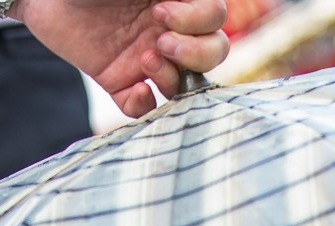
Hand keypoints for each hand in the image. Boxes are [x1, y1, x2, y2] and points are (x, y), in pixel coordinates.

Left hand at [19, 0, 229, 119]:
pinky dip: (144, 104)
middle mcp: (168, 29)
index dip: (198, 19)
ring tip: (145, 60)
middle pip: (213, 51)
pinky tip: (134, 91)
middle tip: (161, 41)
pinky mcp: (119, 81)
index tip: (161, 11)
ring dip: (173, 76)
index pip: (215, 16)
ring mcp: (146, 57)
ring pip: (185, 82)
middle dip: (196, 52)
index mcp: (176, 0)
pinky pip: (143, 105)